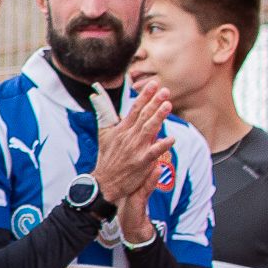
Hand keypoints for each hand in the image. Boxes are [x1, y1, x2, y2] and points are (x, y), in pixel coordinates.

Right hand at [92, 79, 174, 207]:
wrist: (104, 182)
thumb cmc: (107, 157)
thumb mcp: (103, 133)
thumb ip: (104, 114)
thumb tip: (96, 96)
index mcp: (122, 129)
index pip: (134, 109)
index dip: (144, 96)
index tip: (153, 85)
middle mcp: (128, 137)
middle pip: (143, 116)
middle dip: (154, 102)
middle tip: (165, 90)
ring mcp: (135, 149)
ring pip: (148, 130)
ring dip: (158, 117)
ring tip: (168, 105)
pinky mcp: (141, 162)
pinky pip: (154, 152)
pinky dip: (162, 145)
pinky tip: (171, 139)